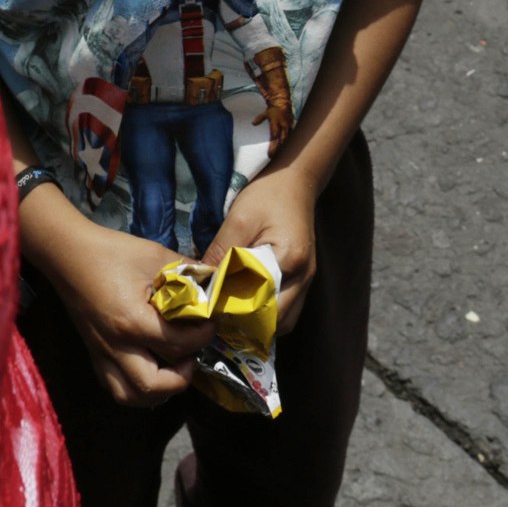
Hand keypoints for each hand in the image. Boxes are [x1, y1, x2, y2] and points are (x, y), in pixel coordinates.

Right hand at [36, 211, 208, 407]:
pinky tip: (148, 371)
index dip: (202, 336)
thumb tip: (211, 283)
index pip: (177, 344)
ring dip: (157, 392)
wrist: (68, 254)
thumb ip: (186, 273)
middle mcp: (116, 346)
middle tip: (192, 358)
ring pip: (129, 396)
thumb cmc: (111, 252)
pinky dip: (135, 389)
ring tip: (172, 372)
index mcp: (133, 321)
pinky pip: (114, 386)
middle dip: (180, 378)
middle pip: (152, 385)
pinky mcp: (93, 353)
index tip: (210, 324)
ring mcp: (102, 353)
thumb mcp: (155, 256)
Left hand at [205, 166, 318, 330]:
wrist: (295, 180)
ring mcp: (306, 280)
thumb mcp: (239, 219)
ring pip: (284, 321)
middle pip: (278, 322)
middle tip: (218, 318)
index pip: (261, 302)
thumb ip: (222, 252)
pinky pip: (285, 309)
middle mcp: (304, 277)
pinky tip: (244, 304)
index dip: (234, 310)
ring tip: (229, 314)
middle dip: (248, 325)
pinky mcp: (301, 278)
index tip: (209, 308)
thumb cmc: (268, 195)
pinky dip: (266, 313)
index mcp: (290, 260)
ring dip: (258, 323)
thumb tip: (201, 284)